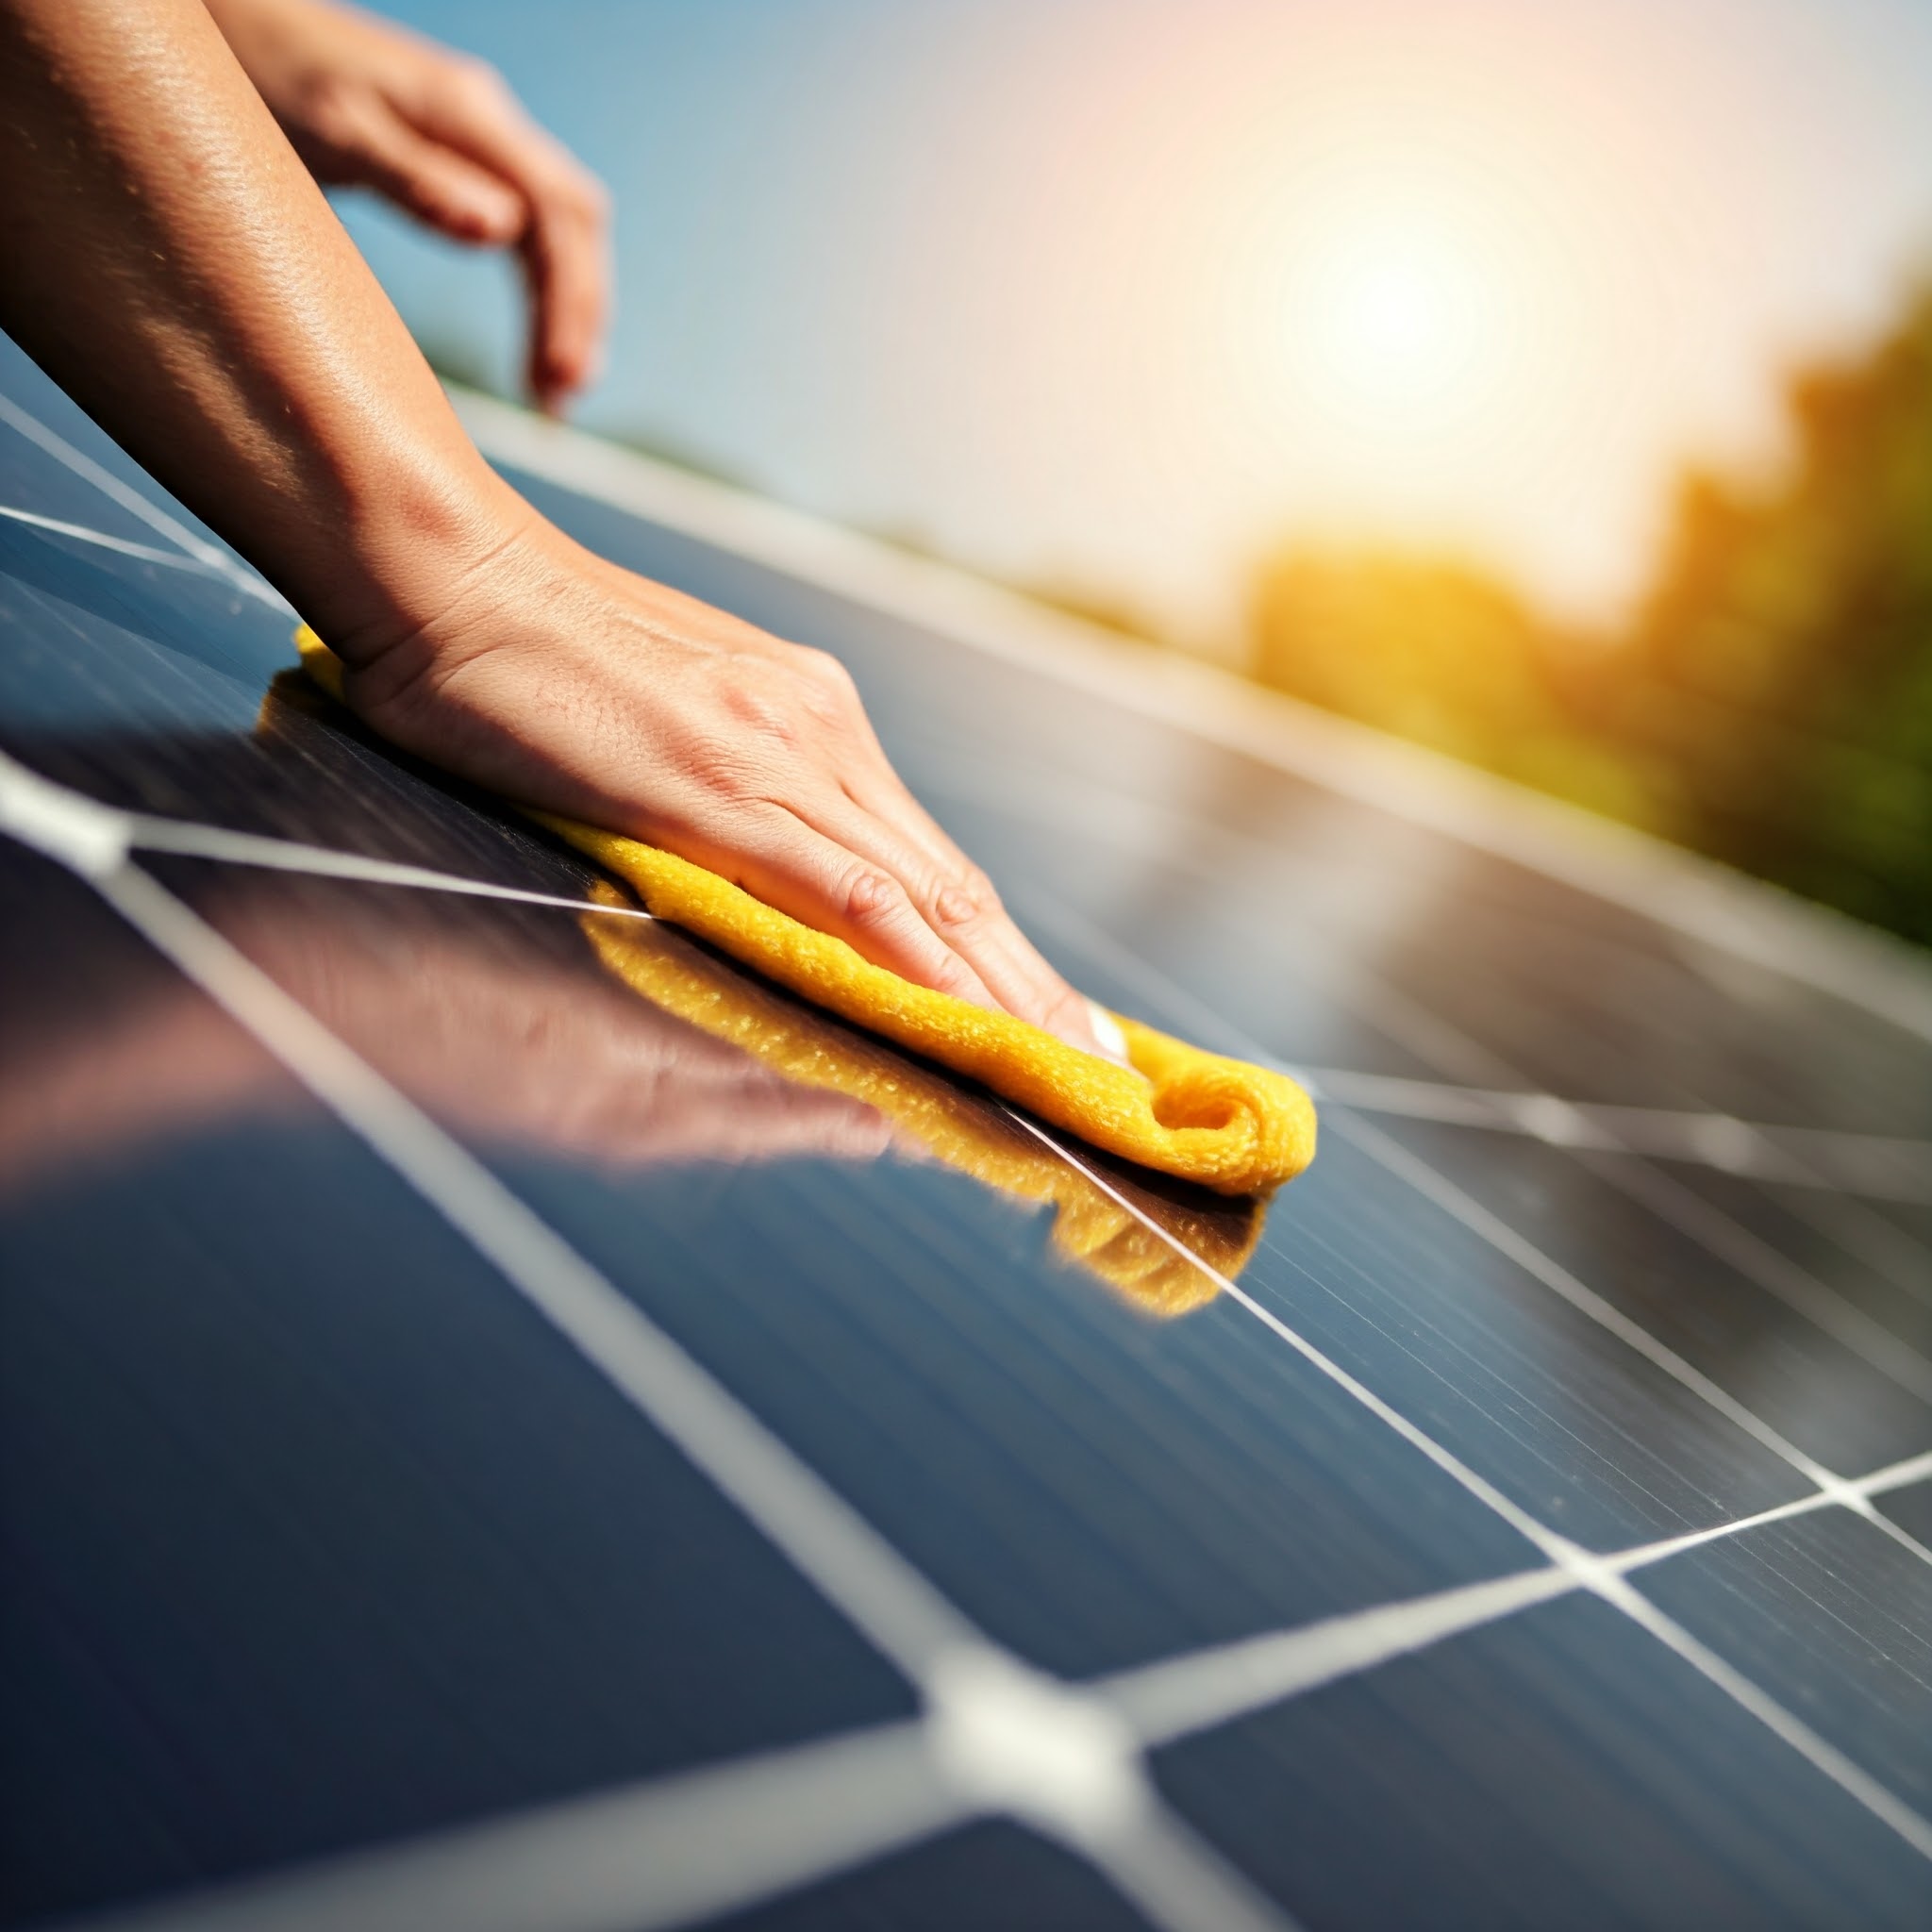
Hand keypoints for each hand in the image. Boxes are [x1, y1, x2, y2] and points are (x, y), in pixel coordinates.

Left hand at [204, 0, 608, 409]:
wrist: (233, 16)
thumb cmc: (265, 69)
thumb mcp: (332, 131)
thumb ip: (415, 180)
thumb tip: (500, 233)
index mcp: (467, 114)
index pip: (556, 213)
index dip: (569, 299)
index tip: (557, 375)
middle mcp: (488, 122)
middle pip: (575, 223)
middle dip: (581, 314)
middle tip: (560, 398)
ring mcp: (481, 137)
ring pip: (561, 227)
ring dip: (571, 309)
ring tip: (555, 389)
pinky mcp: (463, 155)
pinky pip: (532, 226)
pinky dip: (545, 290)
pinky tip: (536, 337)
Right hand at [340, 515, 1117, 1061]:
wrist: (446, 577)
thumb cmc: (527, 661)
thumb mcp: (660, 735)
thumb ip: (734, 818)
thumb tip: (794, 911)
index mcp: (813, 728)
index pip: (929, 868)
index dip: (1002, 955)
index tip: (1058, 1021)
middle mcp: (821, 740)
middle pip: (953, 890)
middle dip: (1035, 991)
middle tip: (1108, 1073)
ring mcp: (778, 757)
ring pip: (923, 898)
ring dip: (1003, 995)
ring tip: (1067, 1070)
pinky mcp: (714, 788)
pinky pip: (842, 894)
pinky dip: (913, 965)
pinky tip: (960, 1022)